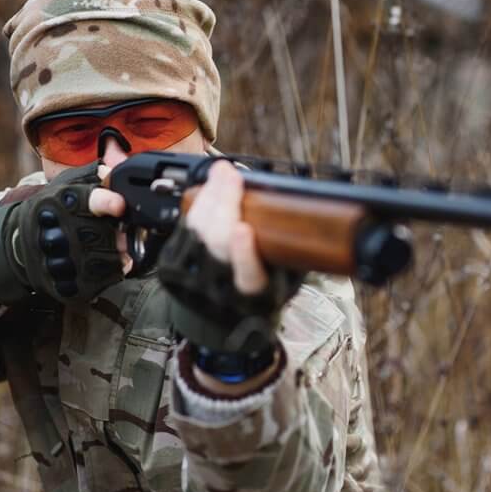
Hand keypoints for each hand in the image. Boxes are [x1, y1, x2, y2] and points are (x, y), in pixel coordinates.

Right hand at [0, 163, 129, 304]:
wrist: (20, 246)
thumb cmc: (54, 210)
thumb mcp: (68, 184)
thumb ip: (96, 173)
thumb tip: (117, 161)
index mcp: (59, 201)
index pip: (86, 200)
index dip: (105, 201)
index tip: (119, 204)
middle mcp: (56, 231)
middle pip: (104, 233)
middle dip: (120, 233)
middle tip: (123, 230)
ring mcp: (59, 261)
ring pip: (108, 260)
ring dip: (120, 253)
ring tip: (115, 246)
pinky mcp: (66, 286)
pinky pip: (103, 281)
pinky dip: (113, 272)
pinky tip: (106, 263)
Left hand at [156, 159, 303, 385]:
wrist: (219, 318)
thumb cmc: (261, 292)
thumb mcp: (285, 281)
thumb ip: (294, 256)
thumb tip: (316, 220)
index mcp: (253, 297)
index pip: (247, 276)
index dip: (243, 254)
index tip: (244, 230)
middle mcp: (219, 288)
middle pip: (217, 245)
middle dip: (223, 206)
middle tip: (232, 176)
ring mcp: (192, 277)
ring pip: (198, 232)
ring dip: (210, 197)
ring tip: (223, 173)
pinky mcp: (173, 266)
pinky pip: (185, 227)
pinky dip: (198, 204)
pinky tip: (210, 186)